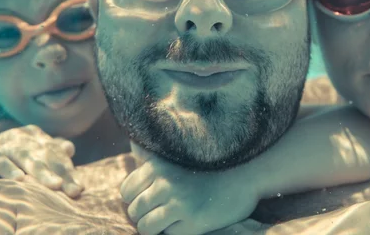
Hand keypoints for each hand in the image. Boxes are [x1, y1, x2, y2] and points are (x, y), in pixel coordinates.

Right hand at [0, 124, 82, 197]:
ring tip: (56, 185)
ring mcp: (2, 144)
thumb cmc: (6, 160)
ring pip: (26, 157)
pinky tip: (19, 180)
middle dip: (62, 173)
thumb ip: (49, 154)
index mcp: (35, 136)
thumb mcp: (29, 158)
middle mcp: (21, 137)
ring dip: (41, 171)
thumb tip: (70, 148)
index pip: (57, 155)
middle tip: (74, 190)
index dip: (69, 171)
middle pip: (46, 156)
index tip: (80, 189)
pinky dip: (8, 169)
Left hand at [120, 151, 259, 234]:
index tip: (151, 196)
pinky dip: (175, 231)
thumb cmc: (208, 166)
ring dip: (157, 226)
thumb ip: (151, 153)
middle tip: (164, 208)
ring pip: (146, 227)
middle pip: (135, 211)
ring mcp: (179, 204)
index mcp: (158, 166)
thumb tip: (132, 144)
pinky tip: (189, 219)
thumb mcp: (177, 153)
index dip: (136, 197)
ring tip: (173, 216)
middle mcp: (166, 183)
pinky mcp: (193, 222)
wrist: (243, 175)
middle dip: (146, 213)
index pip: (126, 191)